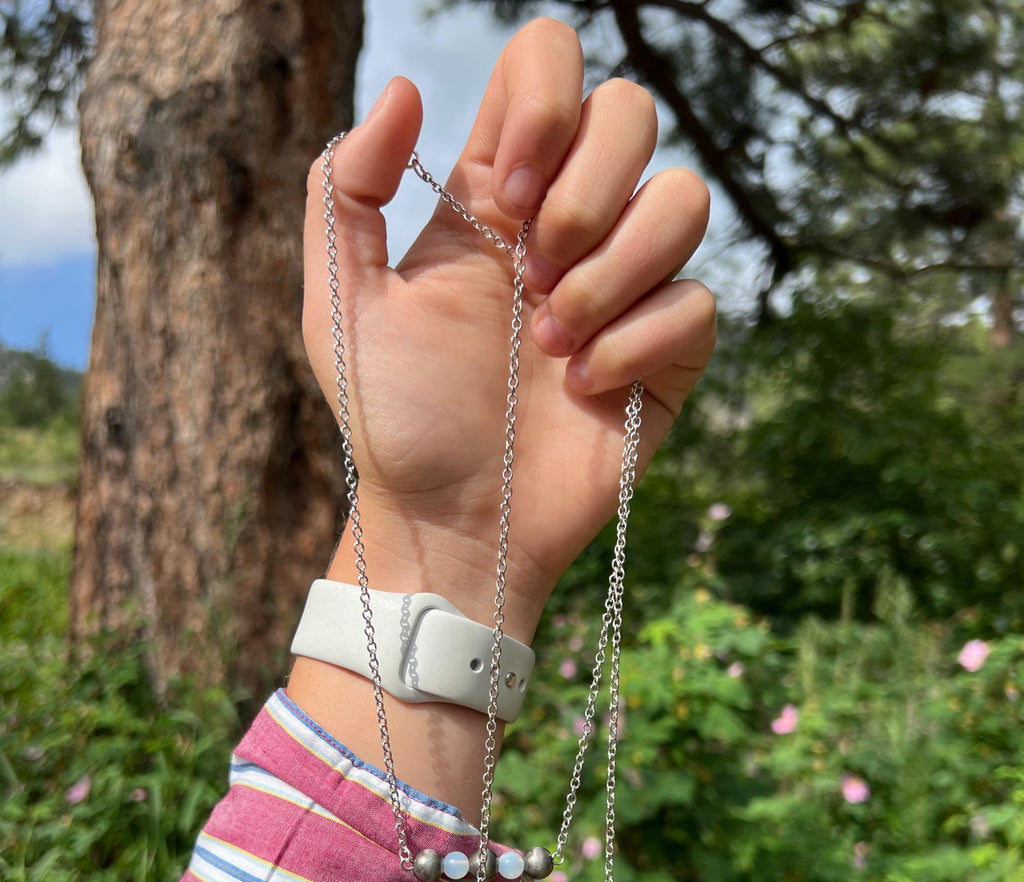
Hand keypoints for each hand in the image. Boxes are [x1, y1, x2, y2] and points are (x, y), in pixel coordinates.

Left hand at [302, 17, 714, 637]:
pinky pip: (698, 303)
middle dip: (590, 188)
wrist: (450, 527)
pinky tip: (585, 390)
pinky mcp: (666, 356)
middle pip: (633, 111)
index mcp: (492, 197)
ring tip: (554, 345)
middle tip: (533, 274)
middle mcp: (565, 228)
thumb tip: (409, 85)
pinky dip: (639, 344)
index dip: (546, 97)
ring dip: (614, 272)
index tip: (511, 186)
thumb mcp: (342, 307)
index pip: (546, 67)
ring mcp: (623, 290)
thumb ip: (347, 189)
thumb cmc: (394, 424)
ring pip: (684, 200)